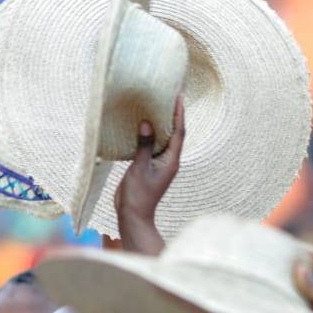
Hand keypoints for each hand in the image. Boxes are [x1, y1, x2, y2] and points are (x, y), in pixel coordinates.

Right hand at [114, 96, 184, 254]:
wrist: (133, 216)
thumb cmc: (138, 195)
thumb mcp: (140, 168)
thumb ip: (144, 146)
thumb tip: (146, 123)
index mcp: (171, 161)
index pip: (178, 132)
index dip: (179, 114)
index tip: (179, 97)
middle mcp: (168, 160)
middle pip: (174, 133)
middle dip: (173, 115)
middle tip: (170, 96)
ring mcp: (159, 164)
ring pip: (163, 139)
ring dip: (161, 124)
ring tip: (157, 106)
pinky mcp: (149, 167)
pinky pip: (152, 146)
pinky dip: (149, 135)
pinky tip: (142, 127)